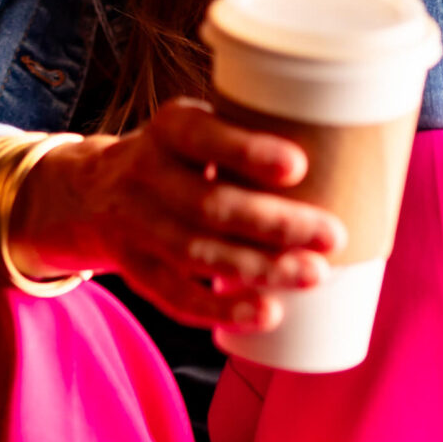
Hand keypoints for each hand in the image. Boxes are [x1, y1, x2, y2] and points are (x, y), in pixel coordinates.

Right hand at [10, 99, 345, 331]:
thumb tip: (355, 154)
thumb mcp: (198, 129)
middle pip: (209, 204)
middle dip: (275, 224)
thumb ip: (253, 137)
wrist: (87, 193)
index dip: (247, 150)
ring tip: (314, 275)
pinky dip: (222, 308)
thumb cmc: (178, 159)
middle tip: (333, 235)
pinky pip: (176, 295)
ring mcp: (135, 225)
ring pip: (198, 253)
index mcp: (169, 128)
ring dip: (259, 269)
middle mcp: (144, 173)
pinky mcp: (134, 268)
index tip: (298, 165)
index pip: (203, 135)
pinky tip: (266, 313)